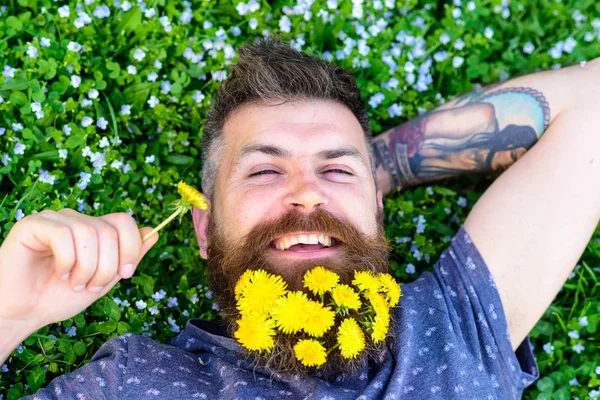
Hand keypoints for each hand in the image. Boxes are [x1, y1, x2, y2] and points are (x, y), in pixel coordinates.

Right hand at [0, 208, 158, 330]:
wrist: (23, 314)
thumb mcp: (104, 280)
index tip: (125, 274)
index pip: (124, 221)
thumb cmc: (59, 297)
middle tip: (90, 287)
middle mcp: (75, 220)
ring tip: (74, 284)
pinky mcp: (31, 225)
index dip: (132, 247)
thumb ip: (129, 256)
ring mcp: (53, 220)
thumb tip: (154, 231)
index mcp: (93, 229)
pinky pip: (63, 235)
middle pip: (110, 230)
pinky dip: (68, 261)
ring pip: (89, 232)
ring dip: (87, 268)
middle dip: (108, 266)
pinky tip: (59, 274)